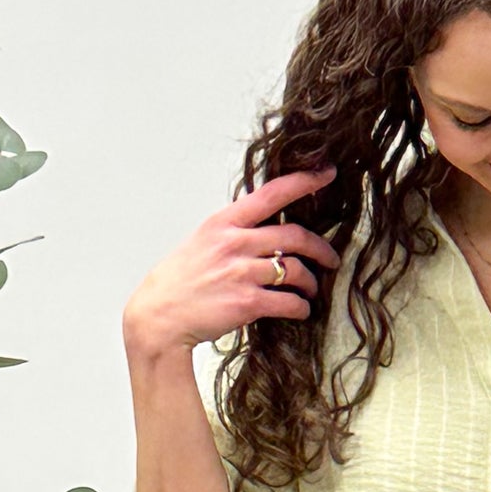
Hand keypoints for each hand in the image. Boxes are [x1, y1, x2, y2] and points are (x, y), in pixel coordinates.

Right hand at [123, 168, 337, 362]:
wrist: (159, 317)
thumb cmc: (179, 282)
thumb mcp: (201, 242)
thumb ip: (233, 232)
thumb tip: (264, 230)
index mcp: (223, 222)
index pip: (271, 193)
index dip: (304, 181)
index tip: (327, 173)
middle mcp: (235, 243)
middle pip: (295, 236)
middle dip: (322, 249)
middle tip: (331, 259)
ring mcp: (241, 273)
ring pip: (297, 271)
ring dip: (311, 283)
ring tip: (311, 291)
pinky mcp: (247, 303)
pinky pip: (289, 302)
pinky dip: (301, 308)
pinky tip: (300, 311)